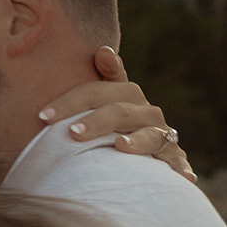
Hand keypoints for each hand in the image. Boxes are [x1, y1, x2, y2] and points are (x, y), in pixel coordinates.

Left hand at [38, 46, 195, 181]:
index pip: (97, 91)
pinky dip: (181, 168)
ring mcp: (163, 136)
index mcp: (126, 96)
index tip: (44, 116)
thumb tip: (103, 50)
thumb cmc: (117, 125)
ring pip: (151, 135)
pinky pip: (179, 163)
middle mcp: (147, 113)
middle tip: (73, 133)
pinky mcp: (175, 160)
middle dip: (97, 120)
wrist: (148, 154)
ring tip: (120, 146)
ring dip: (137, 141)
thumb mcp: (107, 102)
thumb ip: (101, 79)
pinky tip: (182, 176)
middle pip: (121, 111)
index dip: (72, 100)